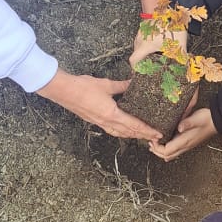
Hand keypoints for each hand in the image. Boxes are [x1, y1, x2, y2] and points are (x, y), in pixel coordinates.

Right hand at [37, 68, 161, 140]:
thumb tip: (135, 82)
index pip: (134, 125)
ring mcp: (100, 123)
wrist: (64, 91)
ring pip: (120, 133)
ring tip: (142, 136)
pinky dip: (121, 132)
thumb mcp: (106, 85)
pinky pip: (112, 130)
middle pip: (128, 132)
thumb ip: (122, 86)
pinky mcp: (95, 121)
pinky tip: (123, 130)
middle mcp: (107, 122)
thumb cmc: (83, 87)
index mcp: (112, 114)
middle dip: (142, 135)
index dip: (147, 130)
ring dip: (132, 135)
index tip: (158, 134)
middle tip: (155, 138)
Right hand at [129, 25, 187, 67]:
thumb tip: (185, 68)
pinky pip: (141, 38)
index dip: (135, 68)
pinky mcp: (144, 26)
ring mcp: (141, 31)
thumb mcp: (180, 45)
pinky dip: (145, 43)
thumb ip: (181, 58)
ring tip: (154, 54)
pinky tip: (155, 43)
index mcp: (146, 45)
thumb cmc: (174, 27)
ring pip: (138, 45)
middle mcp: (140, 38)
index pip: (133, 59)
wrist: (172, 10)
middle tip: (151, 65)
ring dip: (144, 51)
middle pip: (136, 53)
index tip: (140, 72)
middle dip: (142, 60)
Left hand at [149, 106, 215, 161]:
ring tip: (154, 145)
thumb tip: (179, 128)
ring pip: (171, 155)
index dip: (157, 147)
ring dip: (161, 151)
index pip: (167, 151)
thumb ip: (187, 123)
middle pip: (167, 155)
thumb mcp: (196, 118)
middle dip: (157, 151)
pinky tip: (165, 143)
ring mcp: (187, 145)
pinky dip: (167, 149)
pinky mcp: (188, 142)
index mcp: (185, 141)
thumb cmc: (206, 119)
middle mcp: (185, 146)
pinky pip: (175, 151)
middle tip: (150, 144)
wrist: (216, 121)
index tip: (153, 140)